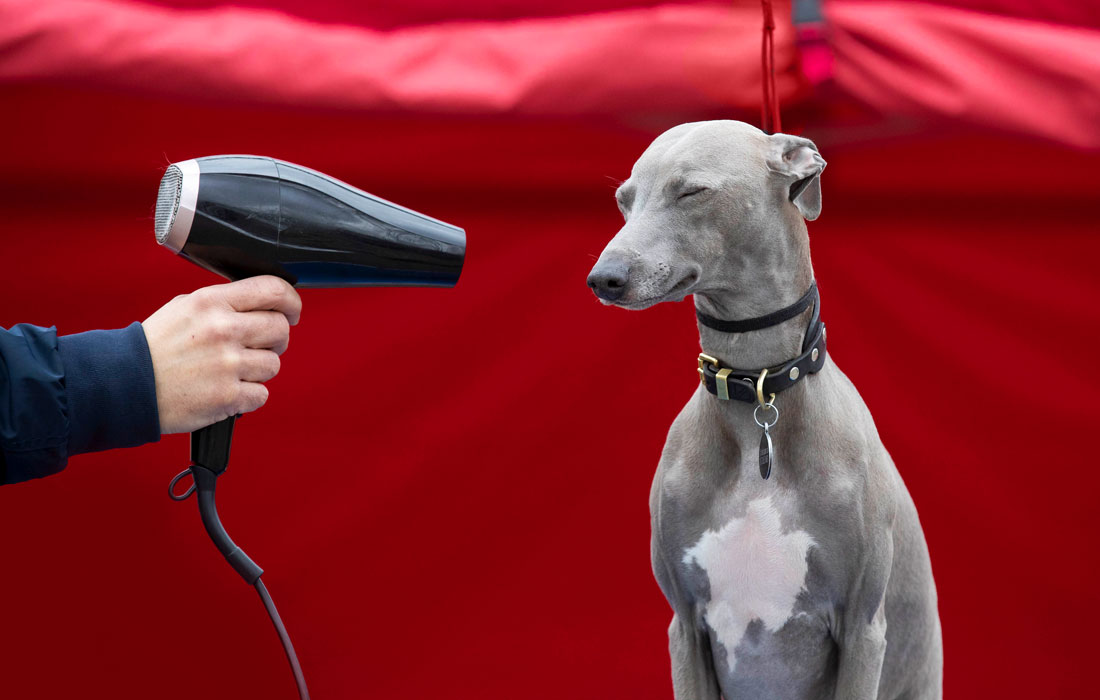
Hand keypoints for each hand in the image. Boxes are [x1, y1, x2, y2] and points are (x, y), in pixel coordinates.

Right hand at [142, 276, 302, 434]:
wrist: (124, 385)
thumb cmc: (156, 347)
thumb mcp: (185, 308)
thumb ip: (224, 303)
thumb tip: (261, 304)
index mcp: (212, 302)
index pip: (272, 290)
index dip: (290, 301)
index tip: (292, 311)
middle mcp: (223, 330)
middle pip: (280, 329)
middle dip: (276, 339)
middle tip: (259, 345)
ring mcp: (227, 365)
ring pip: (273, 364)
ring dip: (258, 370)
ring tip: (231, 371)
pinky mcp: (228, 397)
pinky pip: (261, 394)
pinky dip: (248, 396)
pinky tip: (226, 390)